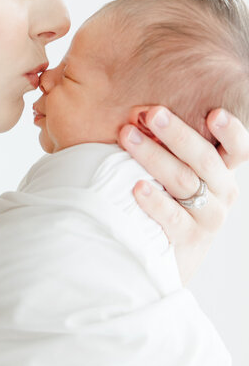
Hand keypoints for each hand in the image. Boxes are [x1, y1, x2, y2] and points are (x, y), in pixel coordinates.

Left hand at [118, 106, 247, 284]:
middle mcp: (221, 192)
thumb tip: (143, 112)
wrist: (166, 253)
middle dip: (176, 132)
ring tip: (128, 136)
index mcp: (222, 170)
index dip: (231, 131)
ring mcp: (208, 217)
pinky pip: (172, 216)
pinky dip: (155, 200)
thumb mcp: (177, 170)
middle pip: (204, 158)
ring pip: (183, 181)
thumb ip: (171, 146)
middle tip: (152, 113)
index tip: (215, 114)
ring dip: (153, 155)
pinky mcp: (189, 240)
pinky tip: (137, 186)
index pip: (238, 148)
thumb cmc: (167, 197)